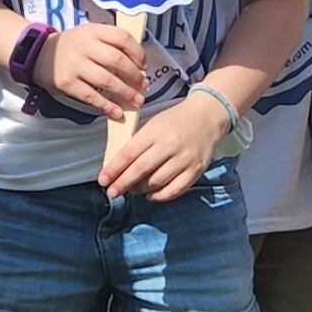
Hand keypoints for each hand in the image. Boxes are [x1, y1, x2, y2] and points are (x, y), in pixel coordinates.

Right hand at [38, 18, 153, 119]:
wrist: (38, 53)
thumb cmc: (72, 45)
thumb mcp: (90, 34)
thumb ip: (111, 43)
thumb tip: (138, 66)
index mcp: (93, 30)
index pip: (122, 37)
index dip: (138, 53)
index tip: (144, 66)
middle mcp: (84, 45)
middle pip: (117, 60)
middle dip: (134, 75)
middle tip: (144, 86)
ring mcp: (74, 64)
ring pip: (106, 80)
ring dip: (125, 92)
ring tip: (136, 100)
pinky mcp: (67, 82)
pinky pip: (91, 96)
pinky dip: (107, 105)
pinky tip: (117, 112)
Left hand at [102, 87, 233, 200]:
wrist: (208, 116)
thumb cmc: (176, 120)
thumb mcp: (154, 124)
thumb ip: (138, 143)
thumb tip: (118, 166)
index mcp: (156, 131)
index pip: (129, 153)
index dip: (114, 169)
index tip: (104, 179)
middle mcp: (170, 145)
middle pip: (141, 170)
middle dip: (122, 183)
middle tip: (112, 192)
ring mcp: (185, 159)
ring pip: (156, 182)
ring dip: (140, 190)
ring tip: (131, 190)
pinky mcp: (196, 170)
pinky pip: (175, 190)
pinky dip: (160, 196)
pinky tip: (150, 194)